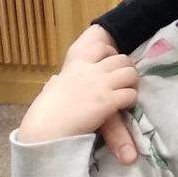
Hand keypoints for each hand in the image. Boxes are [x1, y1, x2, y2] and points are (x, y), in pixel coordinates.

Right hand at [18, 53, 138, 145]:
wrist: (46, 129)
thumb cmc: (44, 112)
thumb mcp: (50, 89)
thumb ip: (57, 82)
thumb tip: (55, 80)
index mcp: (76, 65)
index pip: (101, 47)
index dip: (112, 54)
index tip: (112, 65)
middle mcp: (91, 71)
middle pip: (122, 59)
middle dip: (128, 69)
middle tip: (126, 82)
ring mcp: (101, 85)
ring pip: (131, 74)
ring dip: (133, 84)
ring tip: (128, 94)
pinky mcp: (108, 102)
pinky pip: (130, 94)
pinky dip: (132, 100)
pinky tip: (125, 107)